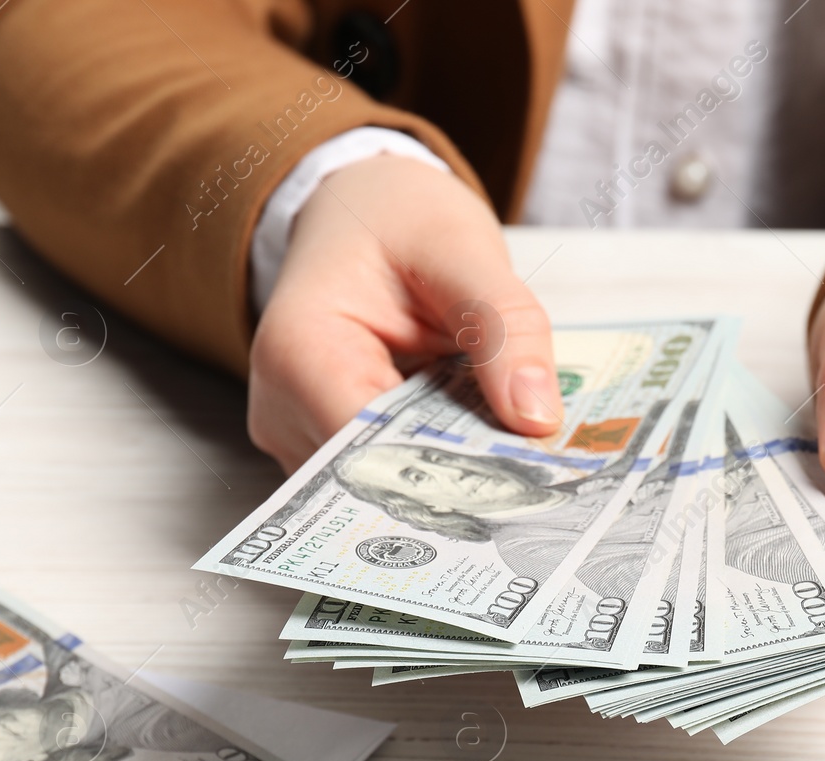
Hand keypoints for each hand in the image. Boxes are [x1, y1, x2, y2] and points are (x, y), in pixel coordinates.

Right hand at [248, 154, 561, 472]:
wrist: (359, 210)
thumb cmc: (397, 220)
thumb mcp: (462, 252)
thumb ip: (505, 330)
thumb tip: (537, 419)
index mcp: (302, 353)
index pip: (373, 449)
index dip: (448, 472)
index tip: (524, 477)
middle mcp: (283, 407)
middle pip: (376, 477)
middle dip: (458, 479)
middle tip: (541, 477)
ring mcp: (298, 434)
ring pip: (384, 485)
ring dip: (451, 473)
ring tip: (514, 451)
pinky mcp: (325, 446)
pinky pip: (385, 471)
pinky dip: (437, 460)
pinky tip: (479, 441)